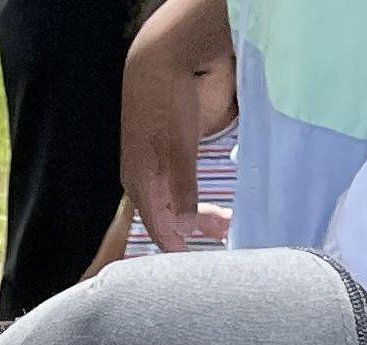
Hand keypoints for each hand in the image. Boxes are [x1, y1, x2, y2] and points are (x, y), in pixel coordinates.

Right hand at [121, 0, 237, 256]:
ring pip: (177, 201)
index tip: (193, 267)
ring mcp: (159, 163)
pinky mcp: (171, 150)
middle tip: (224, 238)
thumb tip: (186, 226)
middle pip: (169, 216)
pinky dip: (197, 196)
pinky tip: (210, 199)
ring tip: (226, 223)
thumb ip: (183, 189)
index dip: (175, 247)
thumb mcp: (178, 149)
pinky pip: (182, 185)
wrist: (163, 55)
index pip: (157, 227)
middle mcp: (148, 178)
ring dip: (199, 213)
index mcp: (140, 182)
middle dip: (193, 231)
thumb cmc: (165, 101)